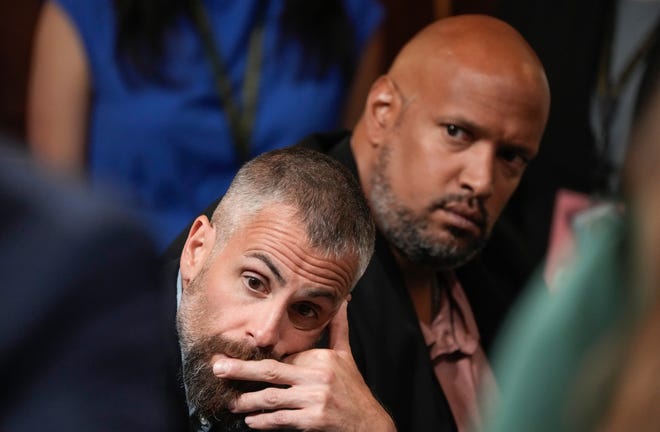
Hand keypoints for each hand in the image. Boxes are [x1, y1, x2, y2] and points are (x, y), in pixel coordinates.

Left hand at [212, 301, 395, 430]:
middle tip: (218, 369)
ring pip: (272, 398)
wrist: (369, 423)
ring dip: (248, 401)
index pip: (283, 357)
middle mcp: (317, 377)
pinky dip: (264, 421)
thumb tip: (344, 299)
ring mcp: (315, 399)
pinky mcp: (314, 420)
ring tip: (231, 402)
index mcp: (321, 358)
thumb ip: (338, 327)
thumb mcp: (347, 355)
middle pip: (271, 372)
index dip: (257, 359)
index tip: (233, 356)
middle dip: (241, 370)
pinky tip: (251, 421)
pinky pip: (282, 419)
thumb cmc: (354, 388)